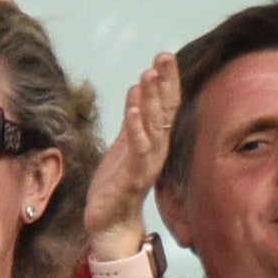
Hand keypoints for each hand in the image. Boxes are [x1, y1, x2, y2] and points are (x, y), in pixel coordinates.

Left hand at [84, 53, 177, 256]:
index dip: (167, 81)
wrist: (109, 222)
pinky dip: (137, 129)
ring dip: (151, 100)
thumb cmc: (117, 183)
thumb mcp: (124, 143)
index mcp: (155, 140)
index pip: (165, 105)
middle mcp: (156, 149)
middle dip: (165, 83)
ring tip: (148, 75)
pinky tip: (133, 110)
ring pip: (153, 127)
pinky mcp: (134, 177)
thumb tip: (140, 85)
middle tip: (164, 56)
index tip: (166, 55)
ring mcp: (147, 163)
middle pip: (165, 111)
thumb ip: (134, 118)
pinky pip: (138, 150)